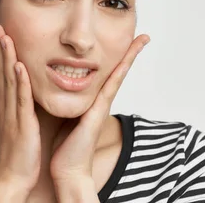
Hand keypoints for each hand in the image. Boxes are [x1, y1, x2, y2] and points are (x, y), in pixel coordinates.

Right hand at [0, 23, 41, 194]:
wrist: (12, 178)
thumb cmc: (18, 152)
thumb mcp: (18, 122)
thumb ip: (21, 104)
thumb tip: (26, 89)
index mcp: (5, 104)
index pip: (0, 71)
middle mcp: (5, 105)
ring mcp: (12, 114)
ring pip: (8, 80)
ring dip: (5, 57)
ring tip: (4, 35)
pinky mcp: (21, 124)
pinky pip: (21, 100)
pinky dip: (20, 82)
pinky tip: (19, 66)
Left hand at [49, 34, 150, 185]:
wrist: (69, 170)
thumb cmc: (65, 145)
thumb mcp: (67, 115)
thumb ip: (68, 102)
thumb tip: (60, 87)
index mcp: (94, 100)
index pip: (108, 74)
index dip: (118, 58)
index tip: (128, 42)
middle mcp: (102, 101)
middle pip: (120, 71)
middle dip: (131, 53)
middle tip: (144, 35)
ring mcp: (103, 106)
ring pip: (119, 75)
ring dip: (131, 56)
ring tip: (141, 39)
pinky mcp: (99, 113)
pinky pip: (110, 87)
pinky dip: (119, 71)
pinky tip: (124, 60)